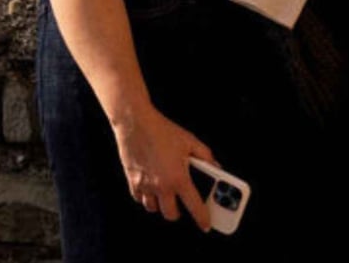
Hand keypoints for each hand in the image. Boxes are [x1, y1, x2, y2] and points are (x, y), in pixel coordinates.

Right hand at [111, 107, 215, 231]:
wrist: (135, 122)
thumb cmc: (162, 130)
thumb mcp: (190, 141)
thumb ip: (206, 156)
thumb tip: (216, 167)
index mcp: (178, 178)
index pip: (194, 206)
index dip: (202, 219)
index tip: (206, 225)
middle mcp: (161, 185)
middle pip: (171, 214)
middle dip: (179, 212)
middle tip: (183, 203)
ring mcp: (145, 185)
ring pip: (153, 209)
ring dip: (161, 205)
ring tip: (166, 194)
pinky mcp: (132, 180)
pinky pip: (139, 198)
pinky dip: (146, 197)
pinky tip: (151, 188)